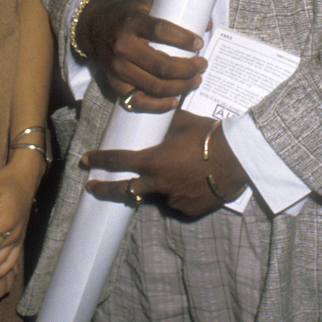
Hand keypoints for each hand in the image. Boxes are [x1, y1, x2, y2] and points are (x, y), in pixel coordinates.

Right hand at [76, 0, 205, 112]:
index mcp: (131, 22)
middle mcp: (122, 46)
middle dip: (187, 68)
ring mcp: (117, 68)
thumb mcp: (142, 3)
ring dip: (180, 87)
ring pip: (154, 85)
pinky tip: (175, 101)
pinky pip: (138, 101)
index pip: (160, 30)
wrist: (91, 28)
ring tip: (195, 81)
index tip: (198, 43)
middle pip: (161, 65)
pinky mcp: (114, 83)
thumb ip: (171, 10)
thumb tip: (205, 23)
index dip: (182, 39)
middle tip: (202, 65)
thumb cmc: (123, 15)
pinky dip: (159, 105)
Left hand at [82, 110, 248, 217]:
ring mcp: (172, 200)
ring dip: (156, 186)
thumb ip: (163, 122)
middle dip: (105, 189)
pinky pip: (177, 202)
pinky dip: (178, 194)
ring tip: (175, 174)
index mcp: (152, 161)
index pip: (117, 161)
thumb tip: (156, 110)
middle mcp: (158, 184)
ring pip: (156, 195)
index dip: (98, 160)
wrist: (237, 158)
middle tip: (92, 188)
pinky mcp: (188, 211)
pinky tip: (191, 183)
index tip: (84, 161)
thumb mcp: (181, 122)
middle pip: (124, 191)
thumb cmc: (208, 135)